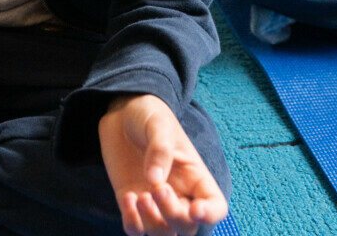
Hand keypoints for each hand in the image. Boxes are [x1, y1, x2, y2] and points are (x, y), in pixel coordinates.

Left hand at [99, 94, 227, 235]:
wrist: (121, 111)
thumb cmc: (149, 115)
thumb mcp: (158, 124)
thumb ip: (160, 149)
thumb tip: (155, 181)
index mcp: (195, 176)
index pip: (215, 207)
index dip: (209, 215)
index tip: (195, 209)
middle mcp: (178, 194)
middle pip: (187, 226)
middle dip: (173, 215)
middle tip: (157, 189)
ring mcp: (154, 200)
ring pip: (163, 233)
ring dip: (153, 224)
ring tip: (139, 197)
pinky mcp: (130, 200)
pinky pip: (135, 228)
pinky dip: (132, 222)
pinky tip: (127, 197)